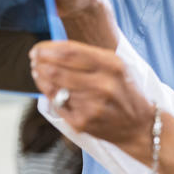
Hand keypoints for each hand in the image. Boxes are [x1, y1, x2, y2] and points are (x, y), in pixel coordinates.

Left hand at [31, 39, 173, 173]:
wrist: (139, 126)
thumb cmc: (124, 92)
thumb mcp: (116, 66)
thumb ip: (89, 56)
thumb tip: (54, 49)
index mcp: (112, 65)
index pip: (70, 51)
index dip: (48, 48)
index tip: (38, 48)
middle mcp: (103, 84)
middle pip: (57, 68)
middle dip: (40, 61)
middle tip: (34, 58)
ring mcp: (92, 105)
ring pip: (54, 86)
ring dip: (41, 77)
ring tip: (37, 71)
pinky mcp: (83, 122)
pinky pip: (57, 103)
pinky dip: (49, 94)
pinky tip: (48, 88)